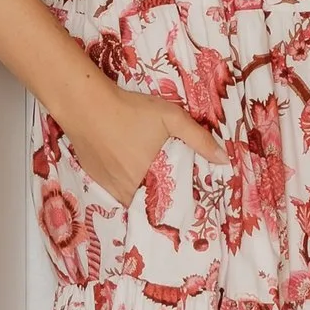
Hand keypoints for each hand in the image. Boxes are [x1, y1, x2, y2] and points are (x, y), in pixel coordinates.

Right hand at [60, 79, 229, 209]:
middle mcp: (125, 190)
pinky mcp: (93, 176)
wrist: (85, 103)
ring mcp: (107, 185)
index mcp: (147, 180)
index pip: (166, 205)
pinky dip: (121, 181)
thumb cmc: (130, 110)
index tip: (185, 197)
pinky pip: (112, 187)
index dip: (176, 203)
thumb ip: (198, 138)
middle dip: (158, 196)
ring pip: (128, 196)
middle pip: (147, 201)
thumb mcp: (170, 117)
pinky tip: (125, 163)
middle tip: (168, 181)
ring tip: (147, 172)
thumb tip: (223, 159)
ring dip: (139, 189)